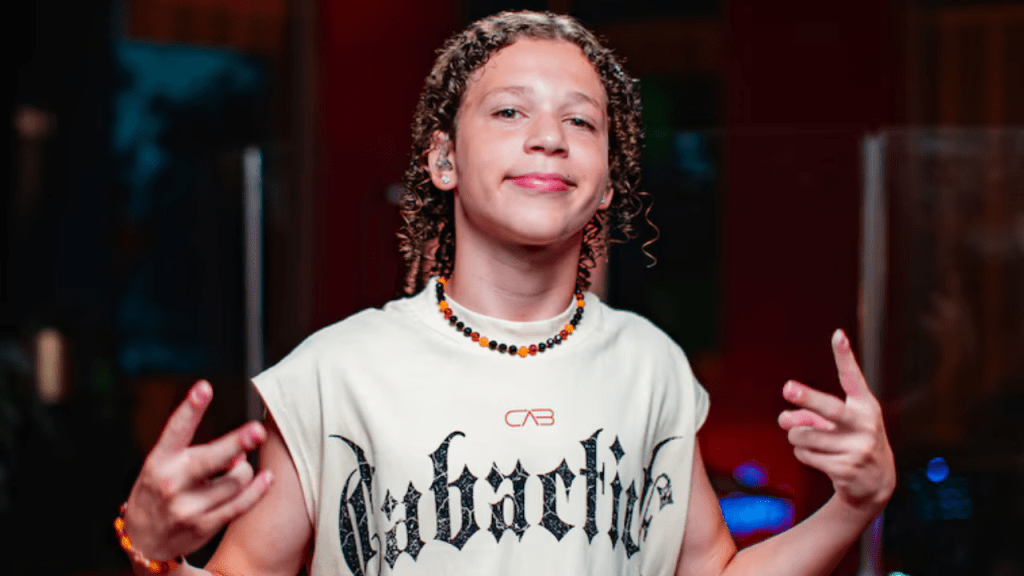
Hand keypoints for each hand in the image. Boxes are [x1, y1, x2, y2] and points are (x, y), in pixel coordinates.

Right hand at [122, 380, 274, 562]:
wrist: (143, 540)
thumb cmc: (161, 490)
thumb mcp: (164, 465)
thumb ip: (197, 453)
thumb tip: (240, 449)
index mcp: (159, 461)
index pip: (177, 429)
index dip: (191, 407)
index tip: (205, 387)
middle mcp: (171, 483)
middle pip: (212, 458)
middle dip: (236, 443)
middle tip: (257, 431)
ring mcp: (187, 507)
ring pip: (235, 479)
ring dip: (244, 470)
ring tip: (237, 468)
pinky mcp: (203, 525)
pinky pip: (240, 504)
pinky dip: (257, 489)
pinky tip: (267, 478)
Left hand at [778, 329, 895, 513]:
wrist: (876, 484)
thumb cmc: (851, 442)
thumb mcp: (837, 424)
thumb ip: (809, 414)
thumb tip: (784, 419)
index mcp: (865, 406)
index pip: (853, 378)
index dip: (844, 356)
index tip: (837, 335)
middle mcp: (865, 425)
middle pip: (830, 408)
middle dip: (807, 398)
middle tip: (788, 388)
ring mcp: (857, 448)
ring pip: (803, 435)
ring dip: (797, 437)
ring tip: (814, 442)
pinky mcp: (845, 468)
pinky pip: (804, 454)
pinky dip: (803, 454)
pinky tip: (820, 459)